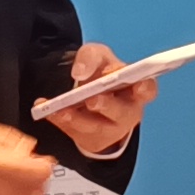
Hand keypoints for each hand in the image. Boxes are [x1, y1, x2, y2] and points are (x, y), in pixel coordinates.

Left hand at [44, 40, 153, 158]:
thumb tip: (81, 71)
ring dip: (78, 118)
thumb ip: (92, 56)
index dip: (145, 88)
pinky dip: (59, 119)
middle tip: (93, 99)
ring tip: (61, 109)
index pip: (147, 90)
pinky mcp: (88, 138)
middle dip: (107, 106)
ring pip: (95, 127)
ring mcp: (109, 129)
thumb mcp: (98, 57)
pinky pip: (73, 132)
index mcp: (136, 89)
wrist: (86, 95)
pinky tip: (46, 110)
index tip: (138, 85)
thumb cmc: (101, 74)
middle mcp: (127, 112)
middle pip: (121, 112)